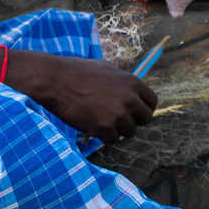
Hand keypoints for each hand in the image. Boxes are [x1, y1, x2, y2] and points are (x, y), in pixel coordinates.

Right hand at [0, 49, 156, 142]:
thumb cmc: (78, 72)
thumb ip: (123, 82)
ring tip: (100, 120)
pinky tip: (92, 124)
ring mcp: (118, 114)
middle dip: (134, 121)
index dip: (144, 108)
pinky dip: (103, 136)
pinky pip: (113, 139)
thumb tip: (133, 93)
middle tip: (119, 121)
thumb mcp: (107, 69)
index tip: (136, 113)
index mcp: (132, 82)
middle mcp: (130, 98)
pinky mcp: (105, 127)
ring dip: (117, 130)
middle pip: (146, 119)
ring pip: (129, 132)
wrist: (56, 80)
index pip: (152, 101)